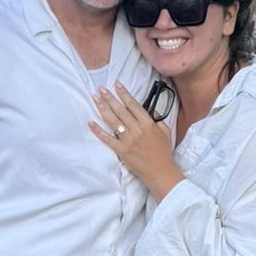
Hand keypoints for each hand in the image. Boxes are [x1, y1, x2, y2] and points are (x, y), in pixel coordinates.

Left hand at [88, 83, 180, 199]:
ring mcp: (128, 140)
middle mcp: (137, 129)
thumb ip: (156, 120)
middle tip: (100, 89)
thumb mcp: (165, 132)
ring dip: (103, 108)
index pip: (133, 105)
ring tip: (95, 99)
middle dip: (109, 98)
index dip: (124, 94)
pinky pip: (107, 139)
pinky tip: (91, 122)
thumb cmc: (163, 152)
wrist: (161, 171)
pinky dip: (98, 131)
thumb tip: (149, 112)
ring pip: (112, 121)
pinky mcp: (121, 150)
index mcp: (148, 123)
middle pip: (120, 110)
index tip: (116, 84)